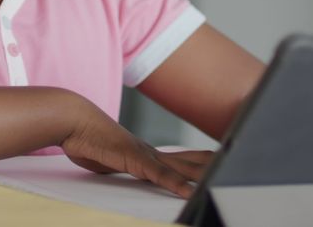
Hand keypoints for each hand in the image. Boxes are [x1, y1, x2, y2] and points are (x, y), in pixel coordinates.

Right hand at [60, 99, 213, 197]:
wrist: (74, 120)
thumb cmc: (85, 138)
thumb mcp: (105, 158)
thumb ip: (116, 165)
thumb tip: (116, 167)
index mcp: (146, 153)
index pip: (180, 158)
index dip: (201, 160)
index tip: (219, 162)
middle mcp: (151, 152)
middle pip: (190, 161)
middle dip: (213, 166)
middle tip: (238, 166)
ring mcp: (146, 155)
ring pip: (183, 168)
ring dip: (205, 175)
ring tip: (226, 179)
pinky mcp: (136, 160)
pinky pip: (162, 176)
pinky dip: (178, 185)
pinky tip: (192, 192)